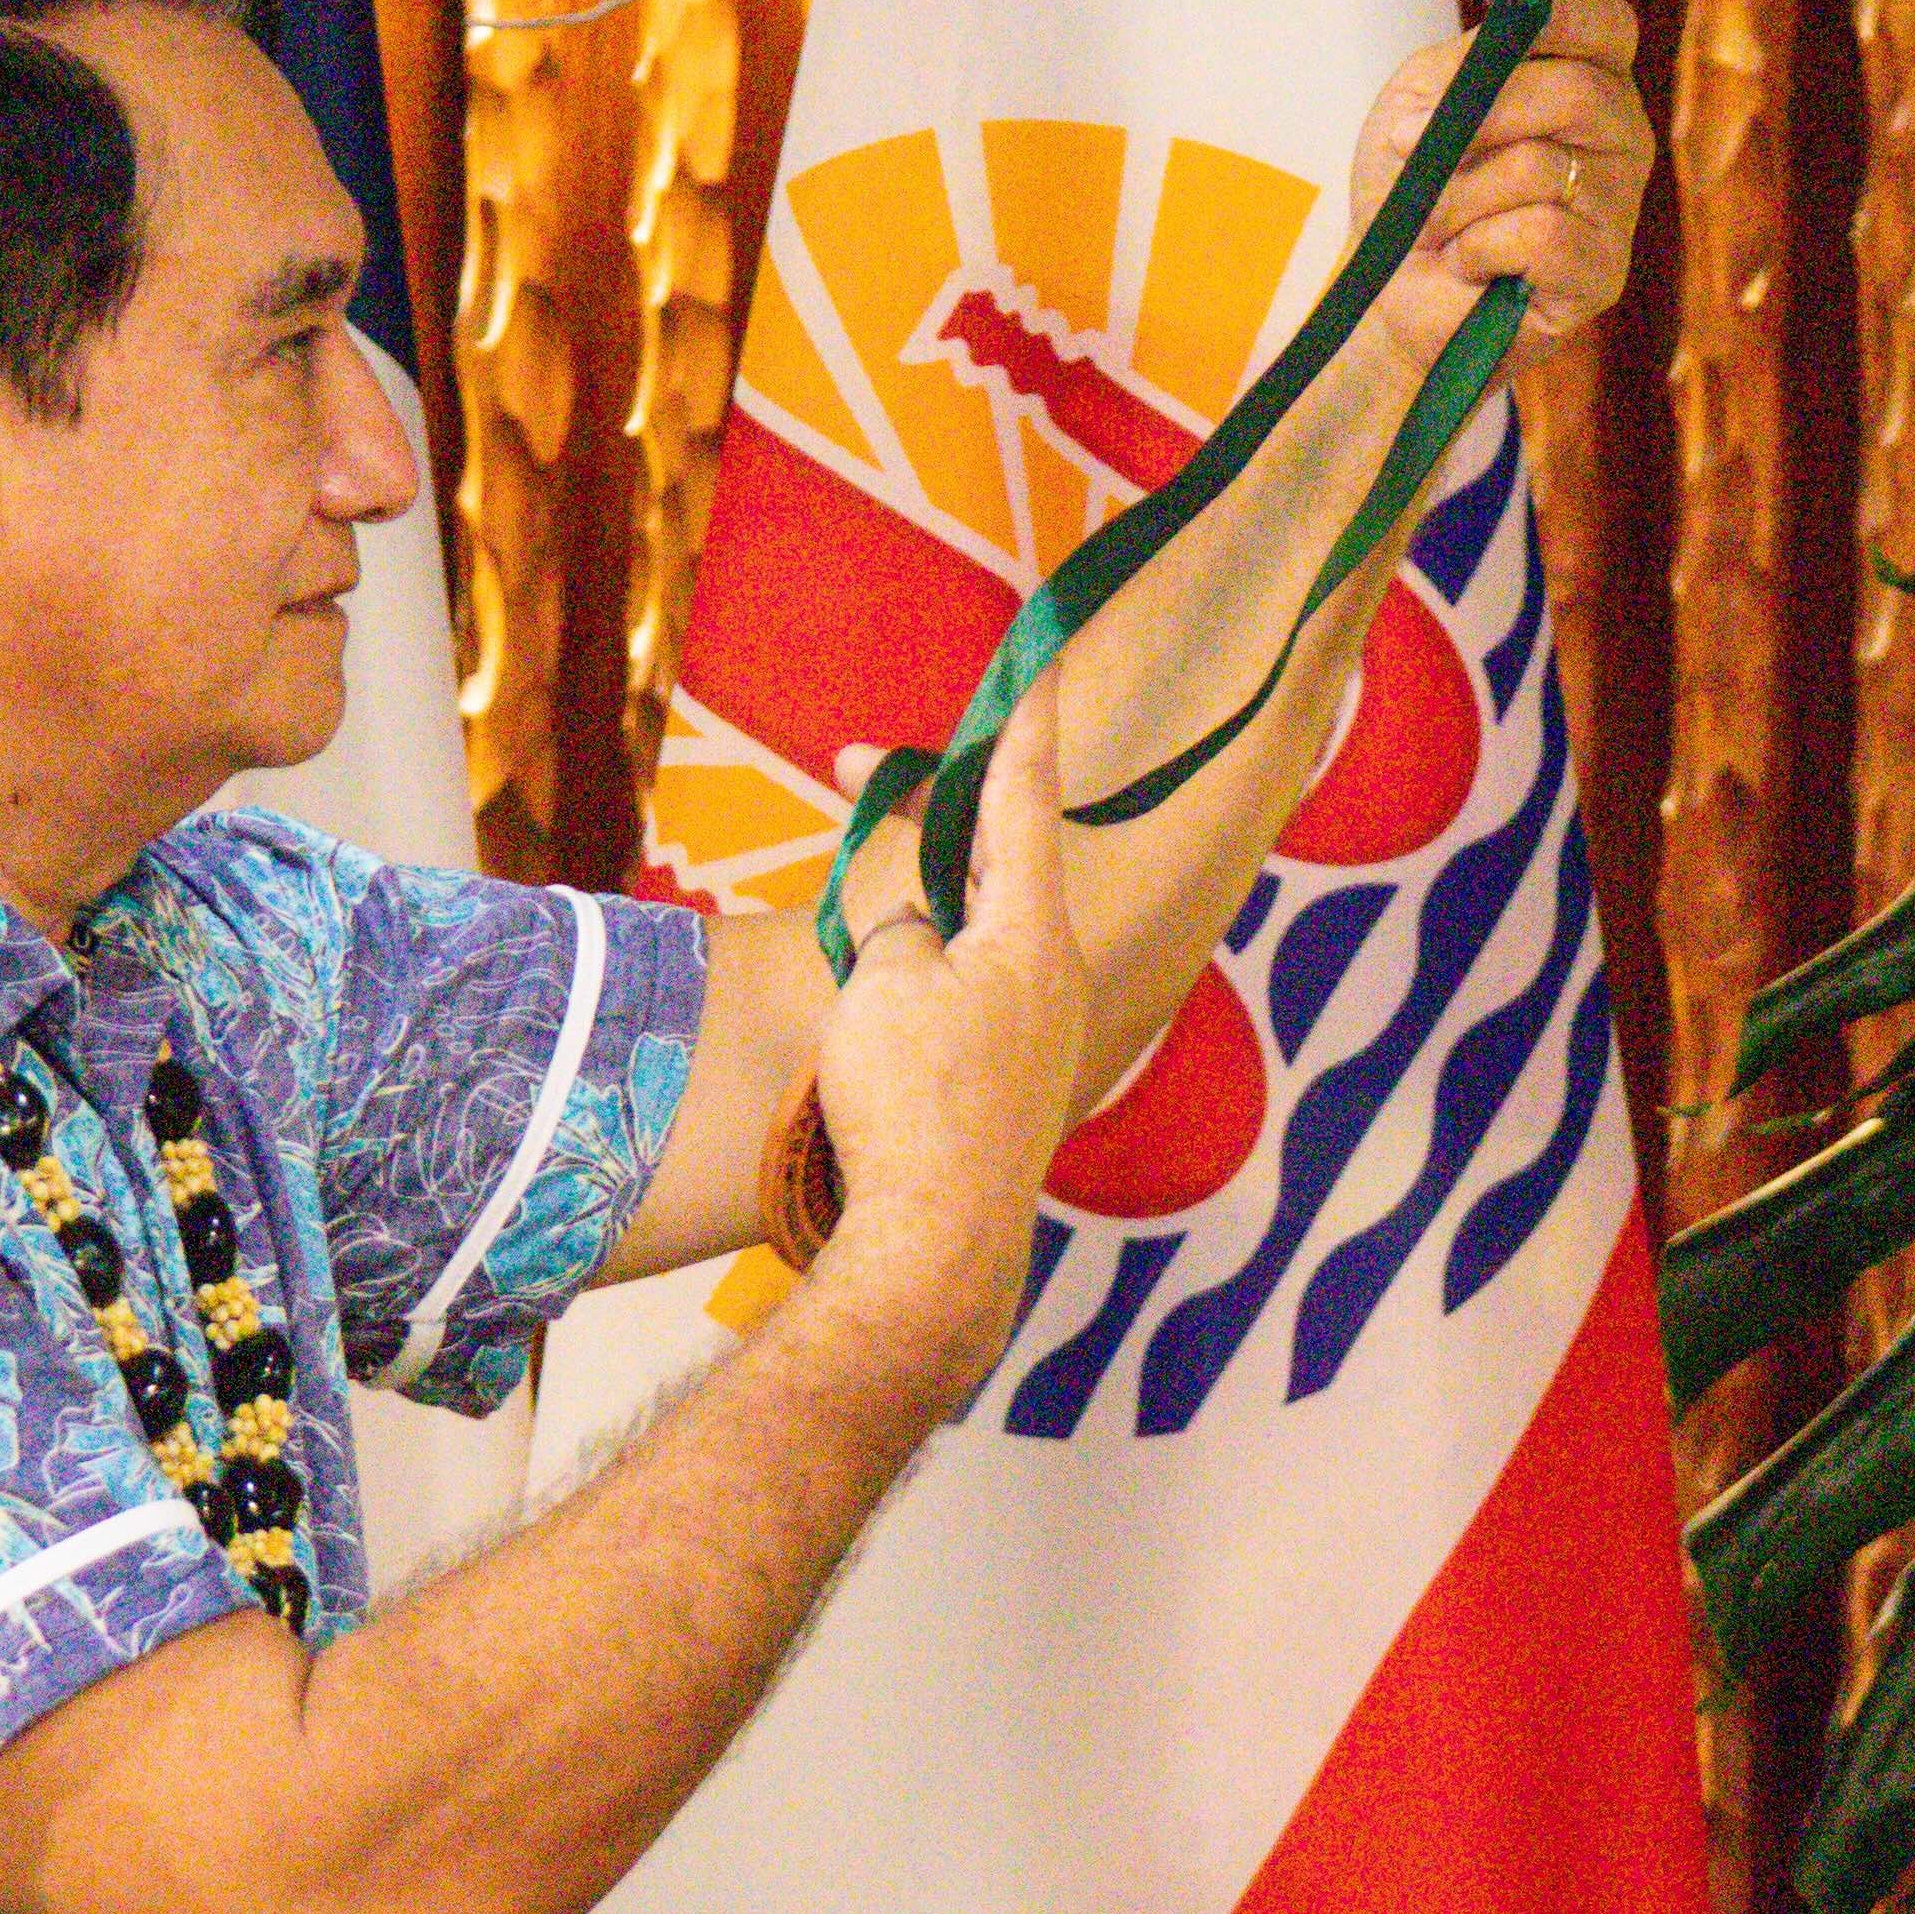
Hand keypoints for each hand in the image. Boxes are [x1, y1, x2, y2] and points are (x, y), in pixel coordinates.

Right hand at [806, 688, 1091, 1382]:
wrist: (935, 1241)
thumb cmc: (911, 1102)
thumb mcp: (888, 981)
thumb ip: (906, 928)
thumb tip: (920, 937)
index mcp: (1033, 931)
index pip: (1025, 801)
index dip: (1020, 730)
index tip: (1033, 671)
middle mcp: (1055, 976)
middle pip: (997, 862)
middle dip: (931, 813)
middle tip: (859, 768)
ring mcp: (1041, 1033)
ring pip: (981, 930)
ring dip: (925, 896)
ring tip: (861, 894)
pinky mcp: (1014, 1082)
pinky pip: (971, 991)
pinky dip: (930, 963)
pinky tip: (885, 987)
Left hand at [1352, 0, 1651, 364]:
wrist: (1393, 293)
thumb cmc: (1414, 190)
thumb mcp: (1419, 102)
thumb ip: (1462, 66)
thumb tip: (1491, 57)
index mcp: (1587, 82)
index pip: (1609, 25)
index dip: (1565, 14)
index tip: (1504, 23)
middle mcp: (1619, 138)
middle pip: (1577, 93)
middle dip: (1482, 116)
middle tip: (1410, 144)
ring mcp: (1619, 208)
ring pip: (1543, 169)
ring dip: (1457, 197)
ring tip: (1434, 224)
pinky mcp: (1602, 275)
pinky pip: (1542, 236)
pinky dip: (1477, 248)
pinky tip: (1467, 263)